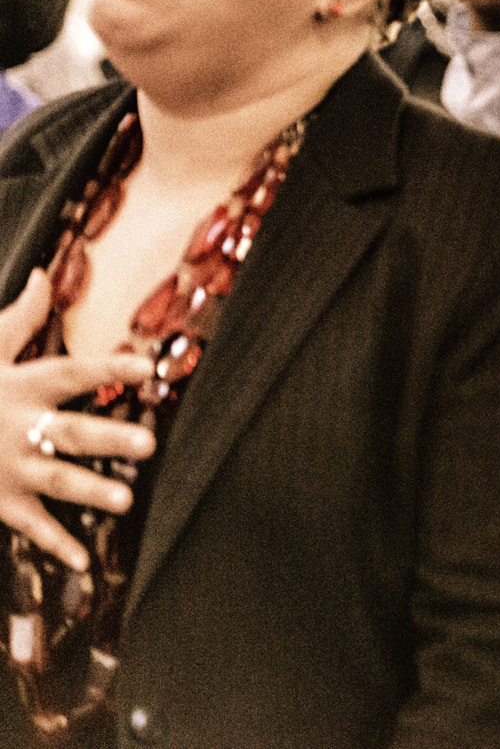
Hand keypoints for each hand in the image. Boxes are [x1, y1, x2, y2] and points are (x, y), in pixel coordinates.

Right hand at [0, 271, 156, 571]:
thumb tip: (43, 277)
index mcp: (20, 387)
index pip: (70, 373)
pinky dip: (56, 544)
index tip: (148, 366)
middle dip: (107, 438)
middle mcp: (17, 428)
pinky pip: (29, 525)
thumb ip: (18, 321)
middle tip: (147, 442)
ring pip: (54, 480)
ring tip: (125, 499)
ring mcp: (7, 468)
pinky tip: (85, 560)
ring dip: (89, 489)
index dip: (108, 368)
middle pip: (69, 432)